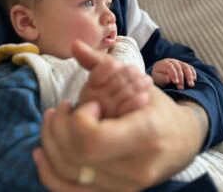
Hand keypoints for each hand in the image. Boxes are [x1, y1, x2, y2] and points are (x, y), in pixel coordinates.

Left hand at [33, 41, 207, 191]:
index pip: (92, 140)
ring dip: (50, 144)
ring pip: (67, 174)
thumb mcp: (137, 83)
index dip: (79, 120)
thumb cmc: (159, 109)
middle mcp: (133, 168)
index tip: (90, 104)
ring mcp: (123, 186)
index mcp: (144, 135)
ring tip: (54, 120)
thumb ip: (102, 65)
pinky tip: (41, 152)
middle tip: (63, 108)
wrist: (181, 142)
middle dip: (57, 128)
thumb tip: (74, 45)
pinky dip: (50, 173)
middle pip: (73, 157)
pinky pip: (70, 191)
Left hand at [152, 58, 196, 88]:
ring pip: (186, 66)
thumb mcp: (157, 79)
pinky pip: (190, 67)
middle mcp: (172, 61)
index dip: (173, 74)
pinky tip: (194, 79)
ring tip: (191, 85)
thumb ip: (163, 78)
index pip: (169, 67)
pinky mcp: (184, 65)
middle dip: (181, 78)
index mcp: (163, 64)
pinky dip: (193, 73)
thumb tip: (169, 78)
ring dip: (189, 76)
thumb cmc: (158, 77)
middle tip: (181, 88)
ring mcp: (179, 62)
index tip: (175, 82)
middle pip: (178, 67)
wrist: (161, 74)